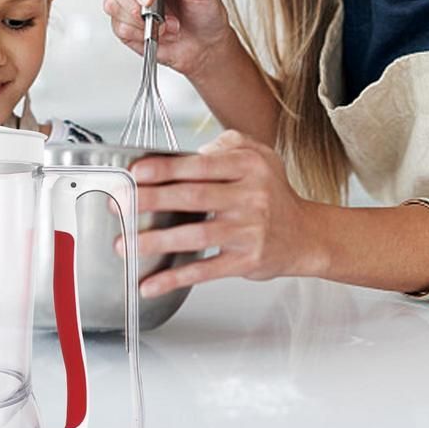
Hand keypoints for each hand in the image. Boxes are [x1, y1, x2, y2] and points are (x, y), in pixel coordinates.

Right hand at [103, 0, 233, 80]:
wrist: (204, 44)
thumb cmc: (204, 13)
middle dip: (134, 2)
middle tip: (157, 15)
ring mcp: (126, 3)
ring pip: (112, 5)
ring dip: (140, 20)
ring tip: (165, 24)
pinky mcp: (123, 26)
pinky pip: (120, 28)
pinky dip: (140, 33)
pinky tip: (156, 32)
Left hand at [127, 131, 325, 296]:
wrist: (307, 235)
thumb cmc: (273, 194)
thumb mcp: (259, 155)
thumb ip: (226, 144)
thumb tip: (189, 151)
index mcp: (248, 166)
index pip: (199, 166)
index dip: (165, 169)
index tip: (136, 172)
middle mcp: (251, 197)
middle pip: (192, 197)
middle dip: (151, 201)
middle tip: (120, 205)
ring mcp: (249, 231)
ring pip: (195, 236)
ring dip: (155, 241)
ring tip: (125, 244)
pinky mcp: (246, 261)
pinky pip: (205, 271)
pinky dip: (174, 278)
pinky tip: (150, 283)